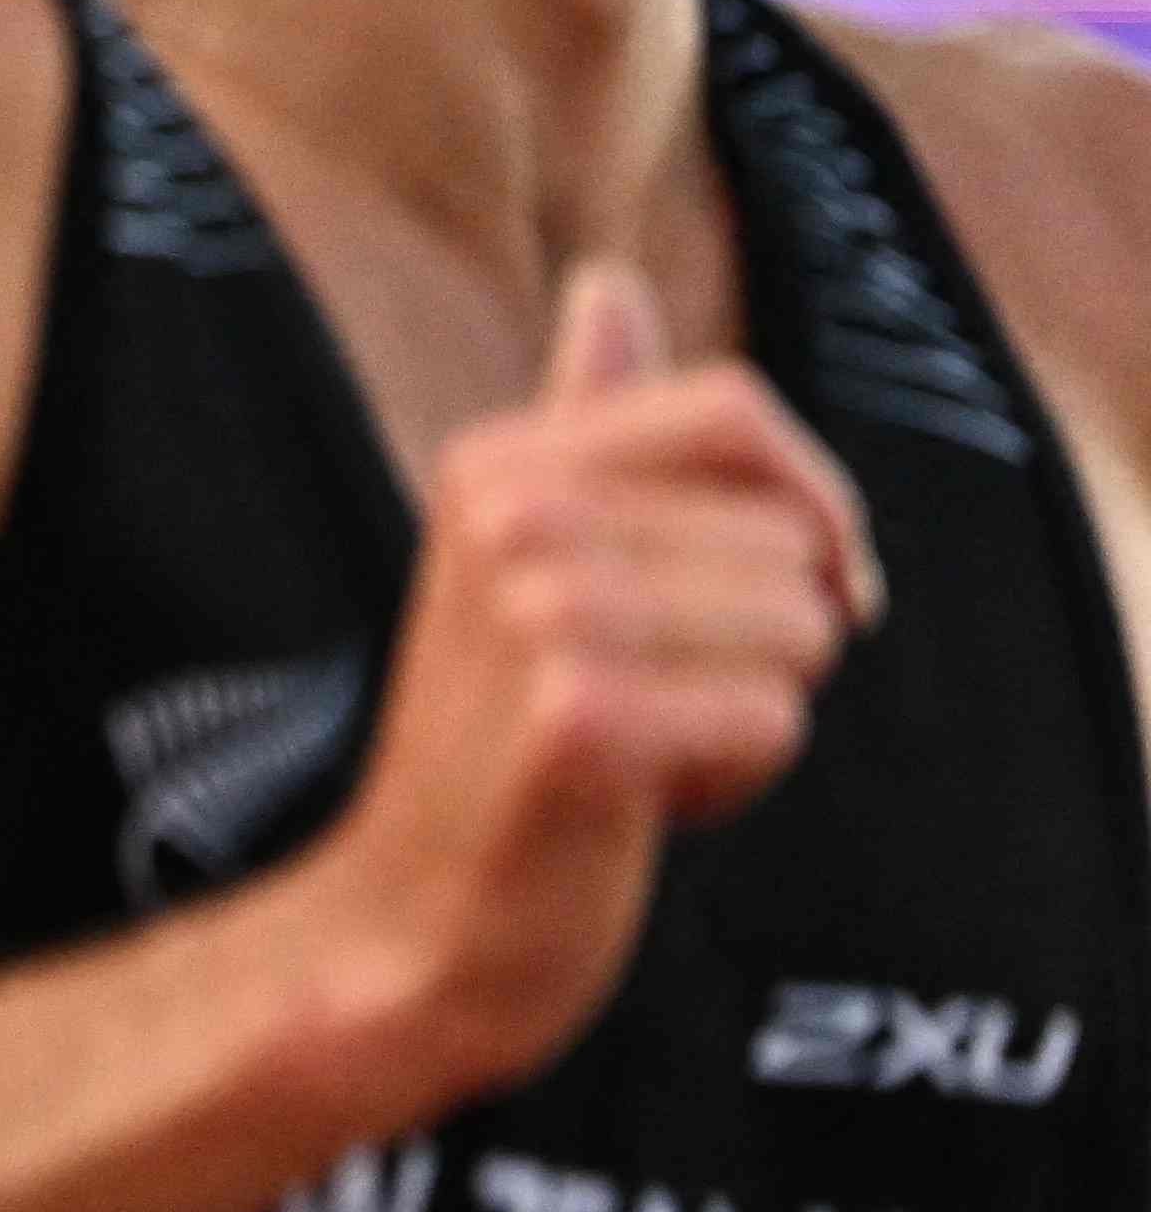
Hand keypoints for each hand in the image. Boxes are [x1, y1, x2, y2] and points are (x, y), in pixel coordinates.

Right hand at [300, 264, 874, 1112]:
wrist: (405, 927)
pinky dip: (730, 780)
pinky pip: (775, 719)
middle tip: (641, 700)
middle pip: (792, 537)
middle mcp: (509, 521)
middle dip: (763, 641)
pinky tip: (633, 802)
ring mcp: (540, 616)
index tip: (787, 585)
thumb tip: (608, 284)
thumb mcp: (519, 559)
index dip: (807, 504)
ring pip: (801, 630)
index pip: (738, 412)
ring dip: (750, 711)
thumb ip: (580, 423)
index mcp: (496, 464)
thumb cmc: (490, 747)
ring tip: (635, 746)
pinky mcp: (582, 720)